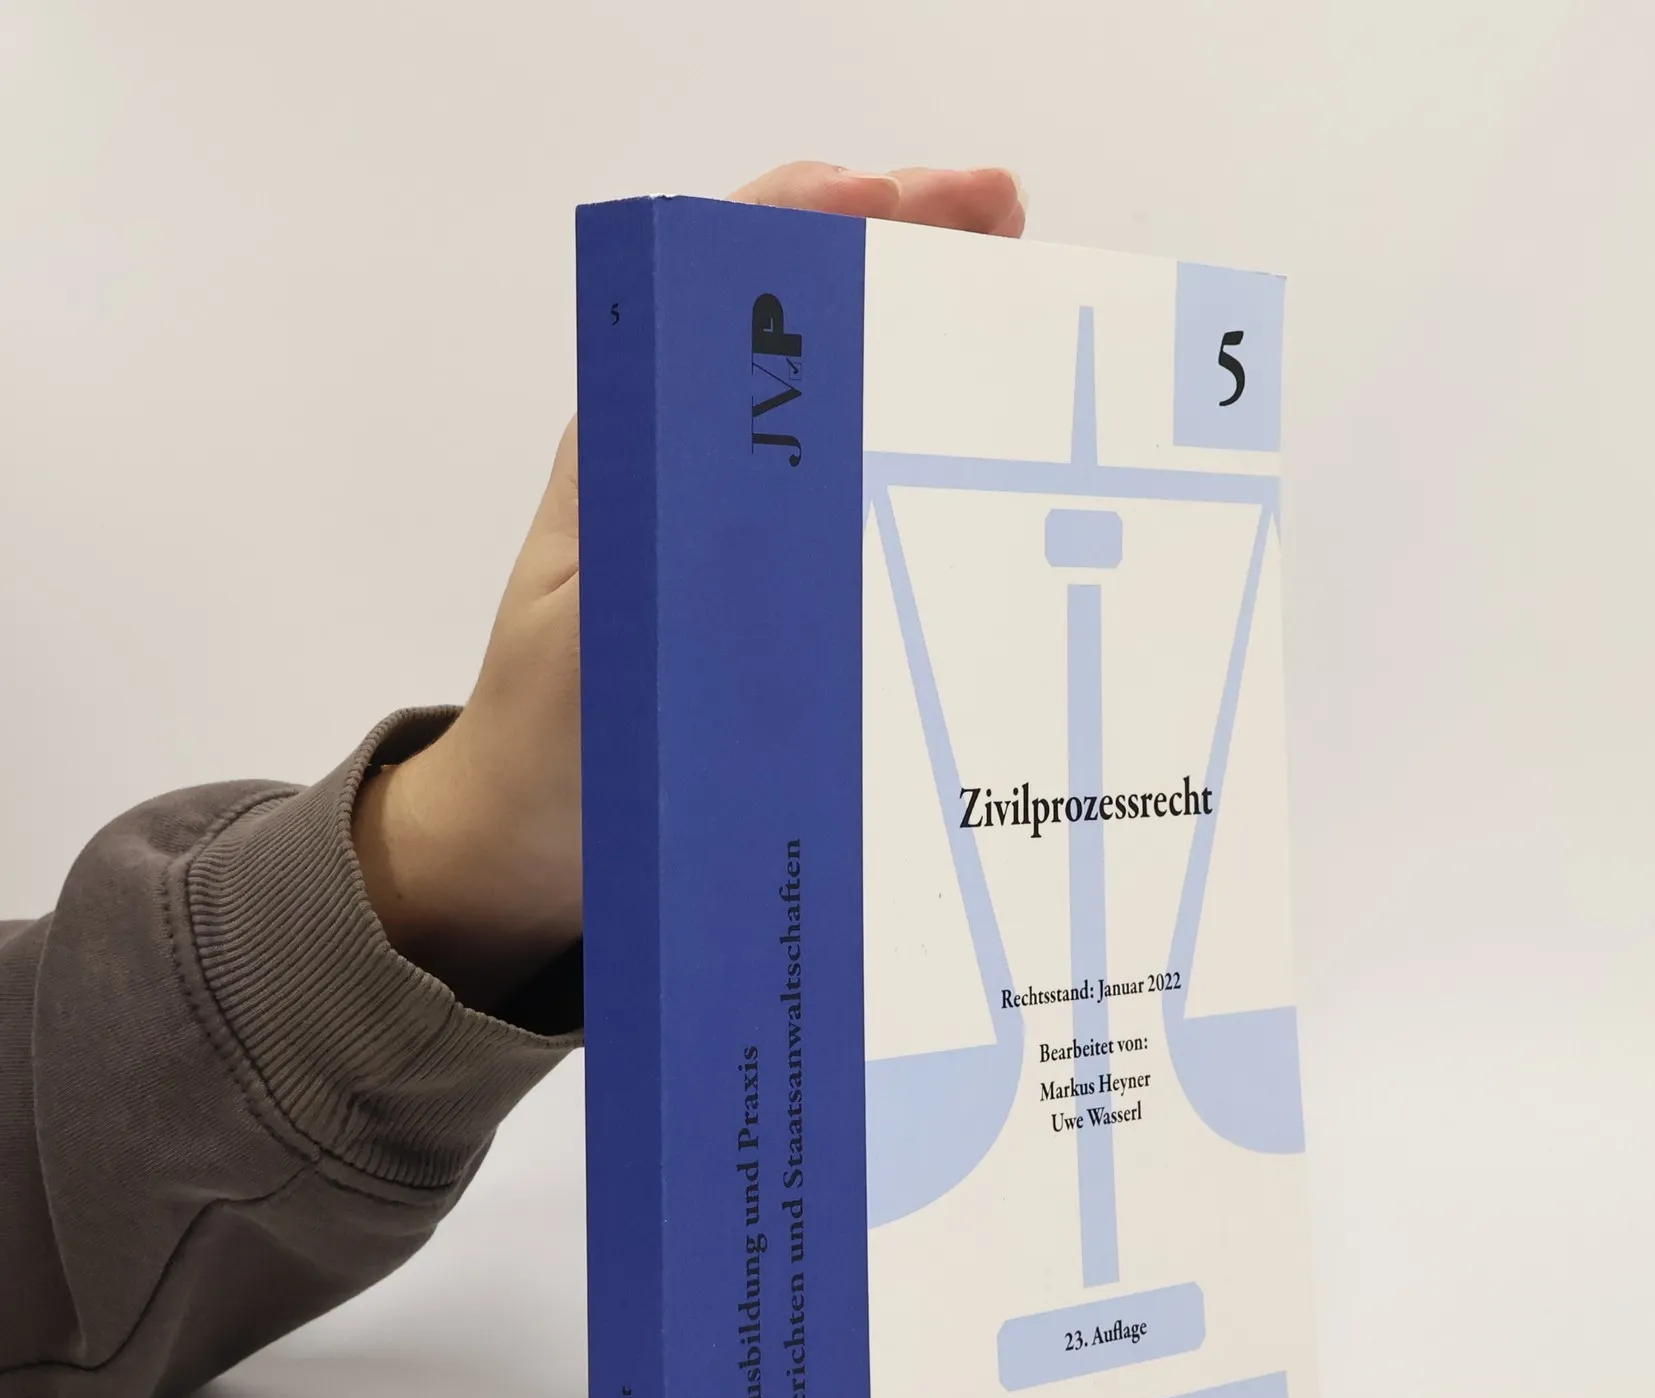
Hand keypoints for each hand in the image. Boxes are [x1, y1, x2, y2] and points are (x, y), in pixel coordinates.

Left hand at [354, 163, 1025, 1012]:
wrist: (532, 844)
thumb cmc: (549, 752)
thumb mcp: (596, 662)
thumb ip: (659, 585)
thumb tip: (772, 506)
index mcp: (638, 452)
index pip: (716, 285)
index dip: (806, 223)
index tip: (899, 199)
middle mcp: (694, 468)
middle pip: (800, 320)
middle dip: (901, 253)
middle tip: (1005, 219)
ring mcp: (743, 528)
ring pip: (844, 399)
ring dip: (929, 339)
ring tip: (1024, 300)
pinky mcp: (776, 591)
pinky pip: (861, 492)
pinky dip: (930, 449)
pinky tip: (997, 449)